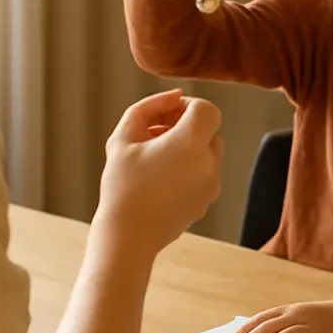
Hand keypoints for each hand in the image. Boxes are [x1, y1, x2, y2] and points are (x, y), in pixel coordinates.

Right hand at [93, 89, 222, 256]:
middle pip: (209, 131)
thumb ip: (149, 108)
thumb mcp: (123, 138)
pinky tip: (161, 178)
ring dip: (187, 148)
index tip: (165, 116)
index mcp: (191, 143)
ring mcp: (210, 186)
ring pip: (207, 153)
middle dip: (185, 127)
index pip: (207, 109)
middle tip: (155, 135)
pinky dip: (189, 169)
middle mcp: (208, 164)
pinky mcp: (205, 203)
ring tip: (154, 157)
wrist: (127, 236)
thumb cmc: (122, 186)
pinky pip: (203, 175)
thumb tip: (175, 96)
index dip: (186, 106)